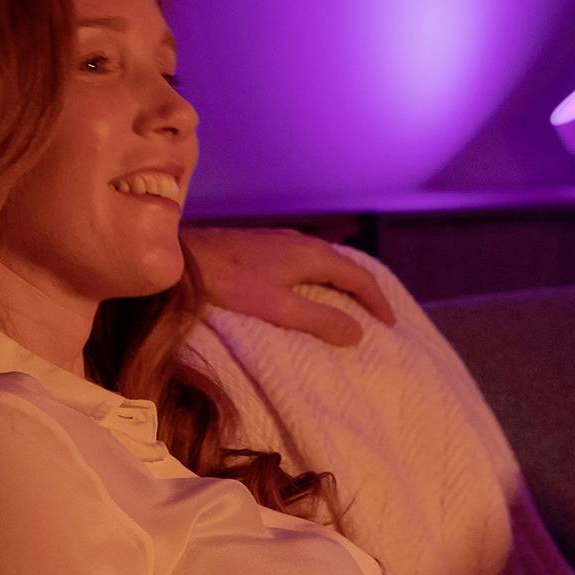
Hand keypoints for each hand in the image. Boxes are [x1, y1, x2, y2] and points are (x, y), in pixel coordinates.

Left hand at [184, 228, 397, 347]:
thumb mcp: (277, 307)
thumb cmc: (229, 283)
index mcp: (312, 254)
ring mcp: (282, 240)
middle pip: (346, 266)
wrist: (185, 256)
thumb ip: (319, 320)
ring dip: (342, 284)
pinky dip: (321, 279)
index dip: (377, 300)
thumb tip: (358, 333)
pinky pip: (307, 261)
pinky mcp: (264, 245)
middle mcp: (303, 241)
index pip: (359, 276)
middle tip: (376, 317)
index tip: (390, 324)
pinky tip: (309, 291)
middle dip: (364, 291)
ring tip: (349, 307)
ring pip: (325, 262)